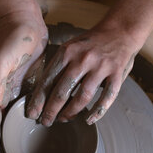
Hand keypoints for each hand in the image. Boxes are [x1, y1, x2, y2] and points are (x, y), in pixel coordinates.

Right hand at [0, 10, 47, 152]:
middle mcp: (2, 94)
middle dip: (5, 145)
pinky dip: (29, 120)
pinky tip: (39, 128)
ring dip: (17, 135)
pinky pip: (27, 107)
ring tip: (24, 151)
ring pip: (14, 119)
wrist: (25, 22)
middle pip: (2, 126)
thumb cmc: (10, 40)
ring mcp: (15, 90)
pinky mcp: (28, 84)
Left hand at [26, 22, 143, 126]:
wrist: (119, 30)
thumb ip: (58, 67)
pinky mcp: (116, 74)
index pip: (48, 80)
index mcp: (67, 52)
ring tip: (63, 120)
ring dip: (71, 112)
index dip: (39, 99)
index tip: (32, 113)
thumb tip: (42, 93)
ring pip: (83, 96)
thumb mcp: (70, 48)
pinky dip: (97, 111)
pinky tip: (88, 120)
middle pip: (63, 91)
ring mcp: (101, 67)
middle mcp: (83, 59)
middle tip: (45, 122)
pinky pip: (107, 97)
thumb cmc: (90, 43)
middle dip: (51, 110)